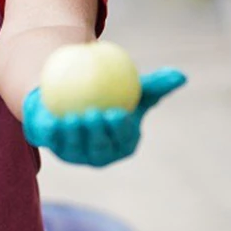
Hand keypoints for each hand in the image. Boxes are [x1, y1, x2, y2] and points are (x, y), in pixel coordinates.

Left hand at [21, 69, 186, 166]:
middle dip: (97, 137)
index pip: (123, 139)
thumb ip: (156, 84)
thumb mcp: (133, 86)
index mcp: (122, 145)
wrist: (72, 89)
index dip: (120, 131)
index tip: (117, 113)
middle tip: (94, 114)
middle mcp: (100, 155)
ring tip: (72, 118)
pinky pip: (51, 141)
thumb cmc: (110, 91)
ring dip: (72, 136)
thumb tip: (181, 76)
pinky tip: (50, 119)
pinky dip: (51, 132)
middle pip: (98, 149)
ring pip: (73, 148)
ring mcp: (75, 154)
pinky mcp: (52, 147)